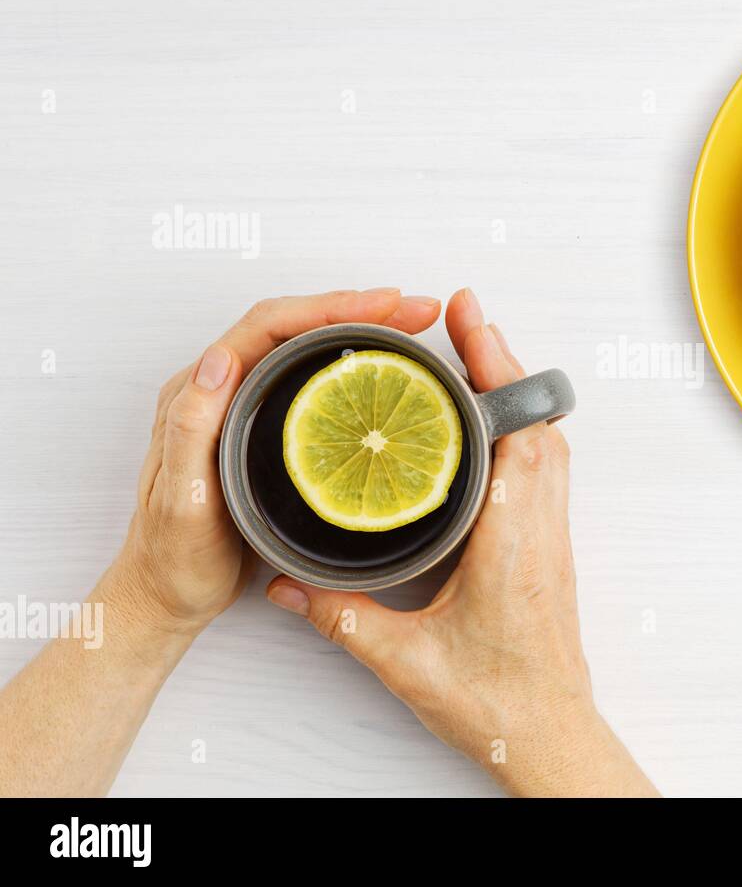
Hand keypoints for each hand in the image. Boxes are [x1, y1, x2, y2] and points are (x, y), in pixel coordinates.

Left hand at [108, 288, 442, 634]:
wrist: (169, 593)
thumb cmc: (174, 556)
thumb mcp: (182, 500)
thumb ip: (192, 428)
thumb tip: (219, 359)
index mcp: (198, 393)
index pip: (269, 327)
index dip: (329, 308)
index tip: (381, 306)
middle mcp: (220, 389)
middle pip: (295, 326)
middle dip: (358, 309)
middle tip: (415, 310)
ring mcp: (244, 406)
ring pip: (306, 347)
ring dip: (360, 329)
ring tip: (411, 328)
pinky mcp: (265, 427)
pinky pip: (311, 378)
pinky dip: (352, 362)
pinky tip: (384, 370)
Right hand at [266, 289, 656, 796]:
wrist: (547, 732)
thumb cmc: (497, 702)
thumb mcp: (404, 661)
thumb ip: (341, 616)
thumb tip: (287, 580)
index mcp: (512, 542)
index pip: (514, 433)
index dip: (495, 369)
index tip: (470, 320)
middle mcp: (541, 527)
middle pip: (535, 420)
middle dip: (501, 360)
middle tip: (462, 316)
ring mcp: (552, 534)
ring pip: (546, 441)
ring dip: (514, 391)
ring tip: (473, 354)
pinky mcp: (549, 544)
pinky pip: (545, 466)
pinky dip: (521, 428)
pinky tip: (487, 425)